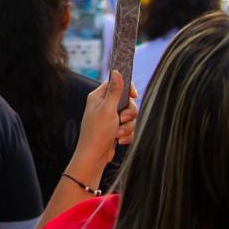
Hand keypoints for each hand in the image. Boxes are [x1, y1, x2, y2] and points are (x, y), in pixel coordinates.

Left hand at [65, 71, 136, 186]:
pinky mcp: (115, 129)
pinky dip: (126, 134)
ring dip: (127, 126)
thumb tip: (117, 70)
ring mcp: (110, 118)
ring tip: (118, 134)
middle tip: (122, 119)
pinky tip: (119, 141)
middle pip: (127, 101)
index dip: (128, 88)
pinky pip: (128, 127)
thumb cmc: (98, 132)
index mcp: (98, 96)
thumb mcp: (108, 109)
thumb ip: (115, 91)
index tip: (135, 95)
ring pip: (130, 116)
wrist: (94, 157)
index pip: (116, 84)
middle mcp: (104, 105)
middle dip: (129, 113)